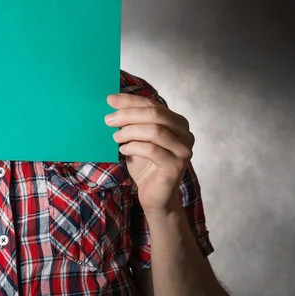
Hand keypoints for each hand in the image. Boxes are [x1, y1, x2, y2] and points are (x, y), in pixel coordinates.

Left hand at [105, 93, 193, 215]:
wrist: (154, 196)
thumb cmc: (144, 164)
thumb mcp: (136, 138)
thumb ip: (130, 121)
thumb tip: (111, 102)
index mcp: (177, 122)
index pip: (152, 104)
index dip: (130, 101)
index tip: (109, 99)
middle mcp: (185, 134)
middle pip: (155, 114)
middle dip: (127, 114)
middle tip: (108, 120)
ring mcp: (183, 150)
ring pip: (154, 131)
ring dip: (130, 132)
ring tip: (115, 138)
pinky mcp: (176, 166)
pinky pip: (152, 150)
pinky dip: (133, 147)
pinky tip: (123, 151)